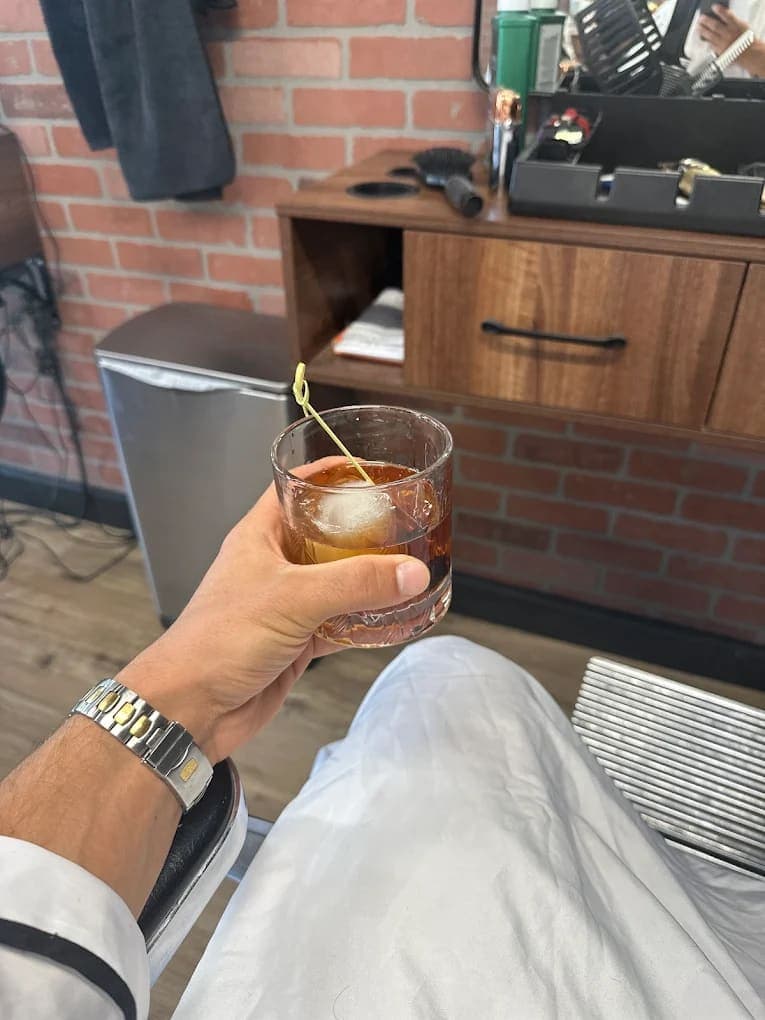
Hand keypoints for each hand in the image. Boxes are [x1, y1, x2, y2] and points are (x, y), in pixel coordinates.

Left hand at [117, 480, 429, 762]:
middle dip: (366, 531)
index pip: (298, 488)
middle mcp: (275, 564)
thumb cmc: (218, 640)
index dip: (333, 475)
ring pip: (339, 581)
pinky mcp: (298, 640)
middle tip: (406, 524)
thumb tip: (409, 572)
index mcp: (262, 535)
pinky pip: (341, 623)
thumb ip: (355, 583)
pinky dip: (367, 622)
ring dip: (371, 579)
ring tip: (411, 568)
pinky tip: (395, 619)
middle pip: (328, 535)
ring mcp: (287, 603)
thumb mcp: (293, 598)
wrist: (192, 707)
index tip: (374, 471)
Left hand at [698, 6, 749, 54]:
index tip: (714, 7)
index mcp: (737, 26)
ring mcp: (723, 44)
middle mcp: (729, 35)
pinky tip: (703, 38)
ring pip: (711, 36)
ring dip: (703, 31)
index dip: (720, 11)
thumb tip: (724, 15)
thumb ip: (733, 20)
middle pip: (716, 26)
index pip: (728, 16)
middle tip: (701, 18)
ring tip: (698, 27)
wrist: (749, 54)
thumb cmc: (746, 39)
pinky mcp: (720, 52)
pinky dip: (706, 41)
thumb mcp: (743, 26)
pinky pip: (711, 45)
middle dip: (707, 21)